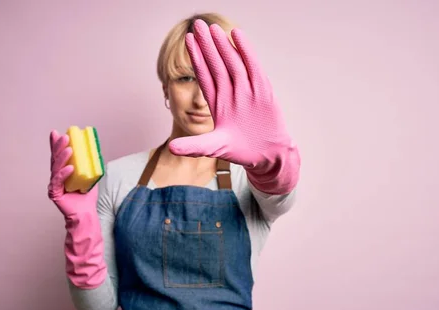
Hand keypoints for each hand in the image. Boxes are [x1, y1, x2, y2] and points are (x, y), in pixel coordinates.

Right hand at [47, 129, 105, 288]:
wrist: (87, 217)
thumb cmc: (88, 198)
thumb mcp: (91, 178)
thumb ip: (92, 166)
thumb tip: (98, 151)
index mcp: (63, 173)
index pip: (60, 156)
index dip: (57, 144)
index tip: (57, 132)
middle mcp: (56, 178)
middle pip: (55, 159)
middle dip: (58, 147)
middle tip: (60, 135)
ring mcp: (54, 186)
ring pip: (56, 169)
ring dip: (61, 158)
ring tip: (68, 148)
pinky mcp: (55, 195)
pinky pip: (58, 182)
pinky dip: (63, 174)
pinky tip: (68, 168)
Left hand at [168, 19, 299, 193]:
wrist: (267, 155)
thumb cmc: (240, 150)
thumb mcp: (214, 148)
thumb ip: (194, 146)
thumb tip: (171, 148)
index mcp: (217, 102)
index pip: (205, 74)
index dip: (197, 57)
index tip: (188, 39)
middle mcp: (231, 93)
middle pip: (217, 64)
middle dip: (207, 45)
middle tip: (198, 25)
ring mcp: (247, 91)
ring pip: (232, 63)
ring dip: (223, 45)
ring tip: (213, 28)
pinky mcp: (263, 92)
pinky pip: (253, 67)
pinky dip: (246, 51)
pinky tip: (238, 35)